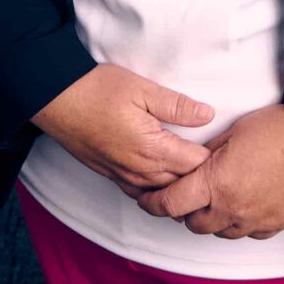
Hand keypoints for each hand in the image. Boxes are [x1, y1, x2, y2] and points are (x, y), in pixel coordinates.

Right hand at [32, 65, 214, 194]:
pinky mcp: (110, 175)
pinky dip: (157, 191)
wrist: (55, 100)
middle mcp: (139, 170)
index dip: (215, 159)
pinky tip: (165, 180)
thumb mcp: (142, 89)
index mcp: (152, 149)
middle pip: (182, 186)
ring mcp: (123, 176)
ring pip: (162, 195)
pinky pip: (140, 193)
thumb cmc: (97, 90)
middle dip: (202, 178)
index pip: (196, 166)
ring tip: (198, 176)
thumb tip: (208, 115)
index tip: (227, 149)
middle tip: (220, 165)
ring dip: (180, 188)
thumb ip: (177, 106)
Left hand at [137, 103, 283, 239]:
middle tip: (185, 194)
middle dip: (184, 210)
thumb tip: (194, 160)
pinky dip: (239, 223)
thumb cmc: (278, 131)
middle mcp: (230, 209)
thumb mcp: (234, 132)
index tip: (146, 198)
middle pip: (192, 223)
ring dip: (211, 219)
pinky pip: (247, 233)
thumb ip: (209, 151)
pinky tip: (243, 205)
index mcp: (215, 183)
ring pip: (218, 232)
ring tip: (216, 199)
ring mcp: (252, 221)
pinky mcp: (273, 226)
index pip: (170, 203)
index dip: (153, 202)